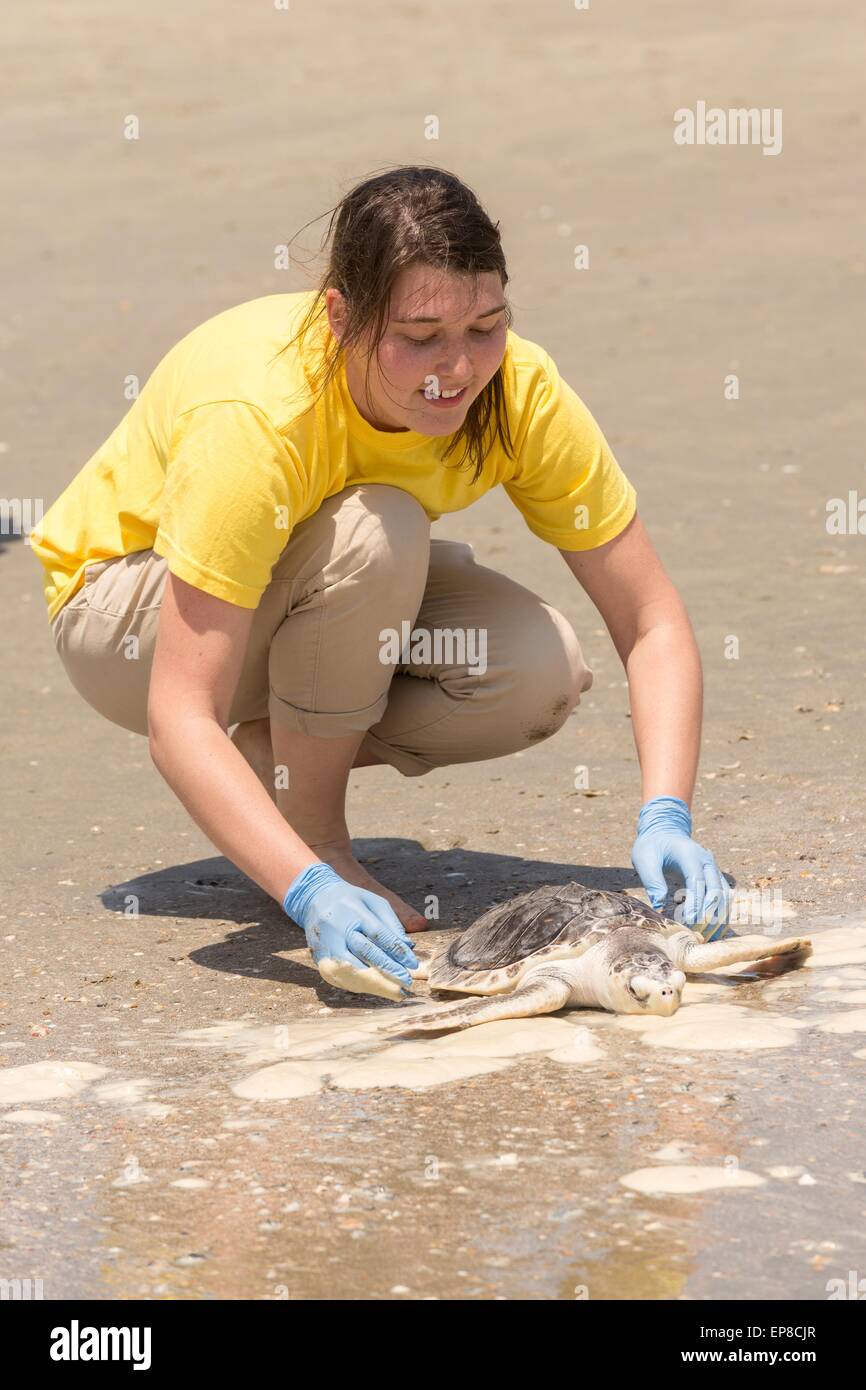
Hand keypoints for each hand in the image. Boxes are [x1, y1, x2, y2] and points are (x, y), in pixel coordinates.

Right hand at [282, 861, 418, 998]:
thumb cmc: (351, 901)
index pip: (378, 934)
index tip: (413, 964)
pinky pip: (342, 978)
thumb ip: (391, 923)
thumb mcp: (374, 902)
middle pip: (365, 953)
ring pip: (352, 970)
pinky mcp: (320, 960)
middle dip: (388, 970)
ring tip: (395, 991)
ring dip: (375, 984)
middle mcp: (338, 929)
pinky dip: (361, 986)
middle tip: (407, 983)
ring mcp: (326, 946)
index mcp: (353, 911)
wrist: (314, 900)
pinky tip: (377, 989)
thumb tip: (408, 947)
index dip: (397, 951)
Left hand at [631, 795, 730, 936]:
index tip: (690, 920)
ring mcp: (713, 869)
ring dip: (718, 917)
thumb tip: (660, 904)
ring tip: (706, 937)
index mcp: (689, 854)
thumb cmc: (652, 847)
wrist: (664, 833)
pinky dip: (721, 915)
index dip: (696, 901)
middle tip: (697, 933)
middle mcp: (706, 861)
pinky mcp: (715, 877)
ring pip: (724, 896)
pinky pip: (724, 898)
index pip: (697, 879)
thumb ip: (652, 880)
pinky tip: (714, 931)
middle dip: (708, 913)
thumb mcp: (644, 858)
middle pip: (716, 890)